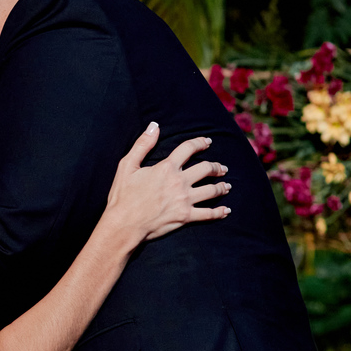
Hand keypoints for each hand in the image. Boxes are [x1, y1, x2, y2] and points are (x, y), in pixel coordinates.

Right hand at [105, 123, 230, 242]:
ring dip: (222, 187)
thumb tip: (154, 126)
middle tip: (222, 168)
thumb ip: (142, 144)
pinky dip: (219, 212)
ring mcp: (185, 200)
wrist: (124, 224)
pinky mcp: (186, 217)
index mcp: (167, 168)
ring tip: (226, 186)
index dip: (200, 143)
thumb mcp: (127, 166)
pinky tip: (225, 211)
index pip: (188, 149)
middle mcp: (179, 182)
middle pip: (206, 169)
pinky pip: (208, 214)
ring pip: (211, 190)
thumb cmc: (123, 195)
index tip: (207, 142)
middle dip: (216, 167)